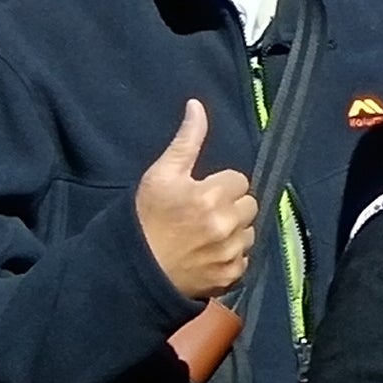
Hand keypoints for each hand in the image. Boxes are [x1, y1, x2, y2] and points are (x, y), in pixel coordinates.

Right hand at [134, 100, 260, 307]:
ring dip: (234, 232)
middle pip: (249, 205)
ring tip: (205, 236)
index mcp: (212, 196)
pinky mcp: (230, 276)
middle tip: (204, 214)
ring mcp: (229, 253)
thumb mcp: (161, 175)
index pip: (239, 180)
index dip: (220, 186)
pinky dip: (231, 257)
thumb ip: (187, 140)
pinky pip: (245, 259)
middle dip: (231, 206)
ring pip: (249, 232)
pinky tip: (208, 256)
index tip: (201, 194)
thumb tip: (197, 106)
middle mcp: (226, 225)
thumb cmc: (145, 219)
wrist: (133, 272)